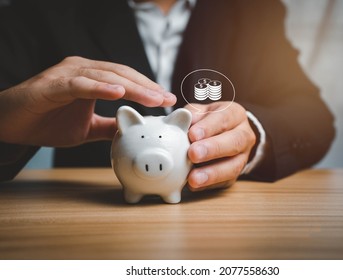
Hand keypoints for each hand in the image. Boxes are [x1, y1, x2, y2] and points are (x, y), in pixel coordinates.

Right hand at [0, 56, 175, 146]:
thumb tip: (131, 130)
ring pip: (106, 77)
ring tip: (153, 98)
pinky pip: (80, 84)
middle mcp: (82, 70)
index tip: (167, 100)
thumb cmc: (47, 122)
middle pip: (122, 75)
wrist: (11, 125)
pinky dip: (100, 87)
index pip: (126, 79)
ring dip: (132, 87)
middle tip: (167, 99)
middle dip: (147, 87)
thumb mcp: (87, 128)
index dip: (148, 88)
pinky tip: (119, 93)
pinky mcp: (52, 85)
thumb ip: (109, 126)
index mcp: (92, 78)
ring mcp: (67, 74)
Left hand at [185, 102, 255, 190]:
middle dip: (213, 149)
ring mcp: (243, 157)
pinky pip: (225, 182)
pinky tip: (195, 186)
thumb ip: (191, 116)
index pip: (224, 118)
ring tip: (193, 178)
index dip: (209, 127)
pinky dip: (209, 185)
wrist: (223, 134)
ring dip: (212, 174)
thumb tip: (181, 122)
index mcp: (235, 114)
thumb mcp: (200, 112)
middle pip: (234, 142)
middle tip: (193, 154)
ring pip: (233, 166)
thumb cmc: (208, 121)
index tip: (193, 134)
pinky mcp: (235, 175)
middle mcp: (244, 135)